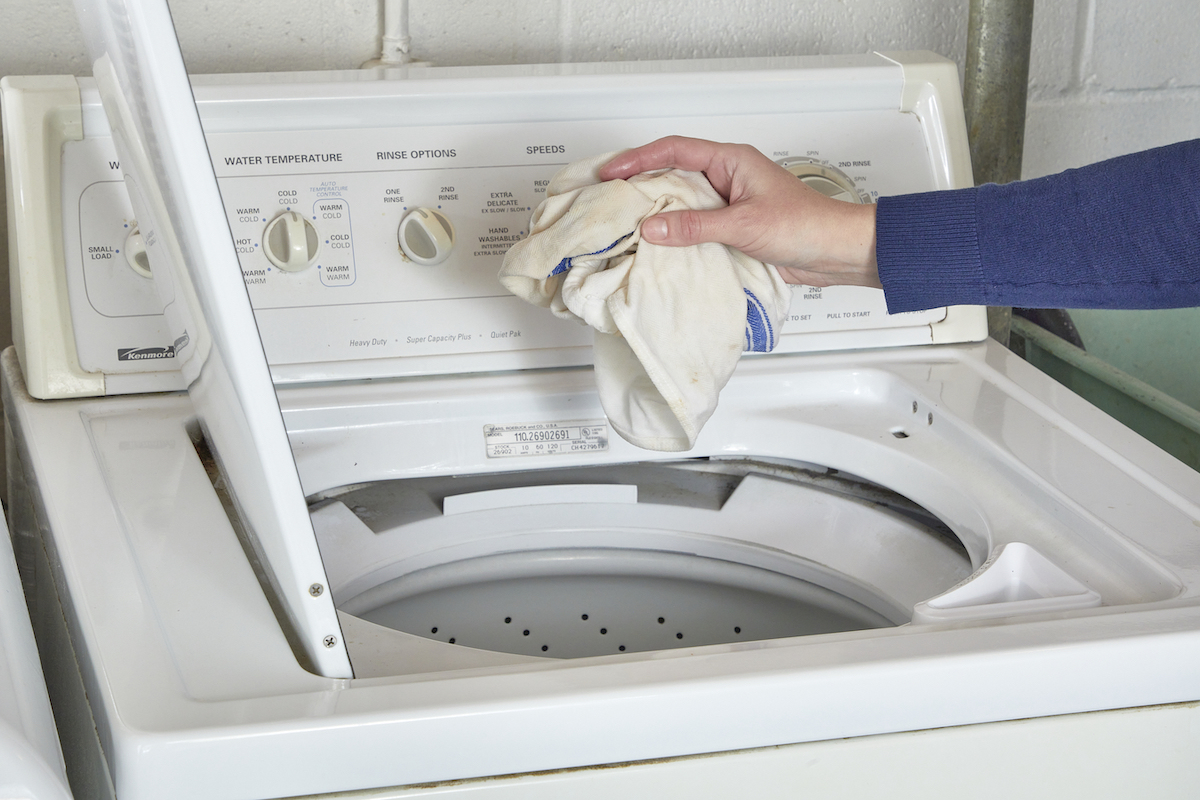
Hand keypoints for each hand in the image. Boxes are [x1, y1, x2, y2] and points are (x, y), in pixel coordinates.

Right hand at [599, 136, 879, 287]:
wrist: (837, 251)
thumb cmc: (806, 225)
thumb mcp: (744, 225)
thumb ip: (696, 227)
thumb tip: (653, 228)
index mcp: (731, 160)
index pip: (674, 150)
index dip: (638, 159)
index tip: (611, 173)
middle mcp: (726, 177)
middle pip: (672, 174)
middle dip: (640, 185)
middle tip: (610, 199)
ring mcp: (728, 203)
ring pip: (681, 203)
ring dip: (657, 213)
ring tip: (626, 226)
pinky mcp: (731, 229)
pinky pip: (694, 228)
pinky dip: (674, 236)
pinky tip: (659, 249)